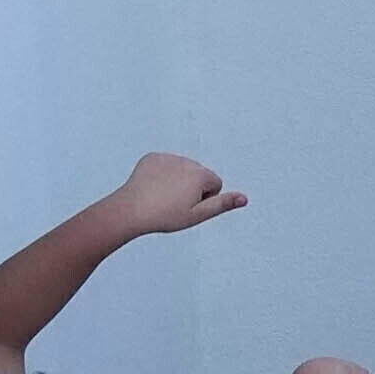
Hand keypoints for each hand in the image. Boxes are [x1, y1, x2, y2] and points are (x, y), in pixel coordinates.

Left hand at [110, 153, 246, 238]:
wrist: (130, 210)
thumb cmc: (165, 216)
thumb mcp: (197, 215)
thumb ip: (222, 204)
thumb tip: (244, 198)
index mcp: (200, 174)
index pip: (215, 183)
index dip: (204, 199)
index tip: (187, 207)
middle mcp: (187, 161)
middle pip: (199, 174)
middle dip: (191, 187)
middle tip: (174, 203)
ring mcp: (168, 157)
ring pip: (182, 169)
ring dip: (177, 180)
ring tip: (162, 196)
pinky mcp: (152, 157)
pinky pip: (164, 164)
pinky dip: (161, 175)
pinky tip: (152, 187)